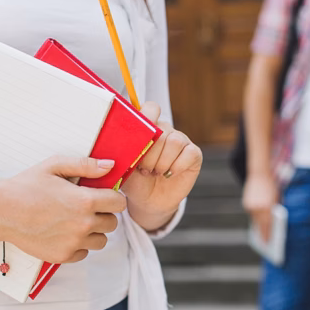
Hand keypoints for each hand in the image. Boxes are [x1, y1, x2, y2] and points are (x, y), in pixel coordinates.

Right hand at [0, 156, 126, 263]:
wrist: (1, 211)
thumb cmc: (27, 185)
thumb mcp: (55, 166)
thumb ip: (86, 165)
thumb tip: (110, 166)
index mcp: (85, 201)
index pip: (119, 203)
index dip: (112, 198)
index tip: (103, 196)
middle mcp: (83, 225)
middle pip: (112, 223)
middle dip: (103, 214)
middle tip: (86, 207)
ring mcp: (74, 243)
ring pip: (101, 240)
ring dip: (93, 231)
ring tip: (75, 221)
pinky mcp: (63, 256)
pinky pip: (84, 253)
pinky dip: (79, 245)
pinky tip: (64, 232)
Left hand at [121, 101, 202, 230]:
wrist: (148, 201)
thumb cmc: (134, 181)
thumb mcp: (123, 165)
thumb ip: (121, 150)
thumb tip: (115, 139)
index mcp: (147, 127)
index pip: (151, 109)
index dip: (146, 117)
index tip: (138, 136)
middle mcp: (165, 130)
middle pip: (161, 130)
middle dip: (150, 154)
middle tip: (144, 169)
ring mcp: (181, 141)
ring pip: (174, 141)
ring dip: (162, 161)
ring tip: (155, 172)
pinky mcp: (193, 154)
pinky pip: (189, 153)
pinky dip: (177, 166)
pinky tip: (169, 174)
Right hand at [243, 173, 278, 241]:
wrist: (260, 173)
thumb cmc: (272, 186)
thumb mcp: (277, 198)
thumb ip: (275, 210)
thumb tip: (273, 224)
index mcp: (268, 207)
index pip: (268, 225)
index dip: (267, 235)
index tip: (268, 242)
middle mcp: (258, 207)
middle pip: (260, 224)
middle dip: (262, 233)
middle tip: (264, 242)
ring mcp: (251, 205)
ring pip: (255, 219)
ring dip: (258, 226)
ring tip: (260, 234)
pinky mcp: (246, 203)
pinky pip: (251, 213)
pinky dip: (255, 217)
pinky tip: (258, 222)